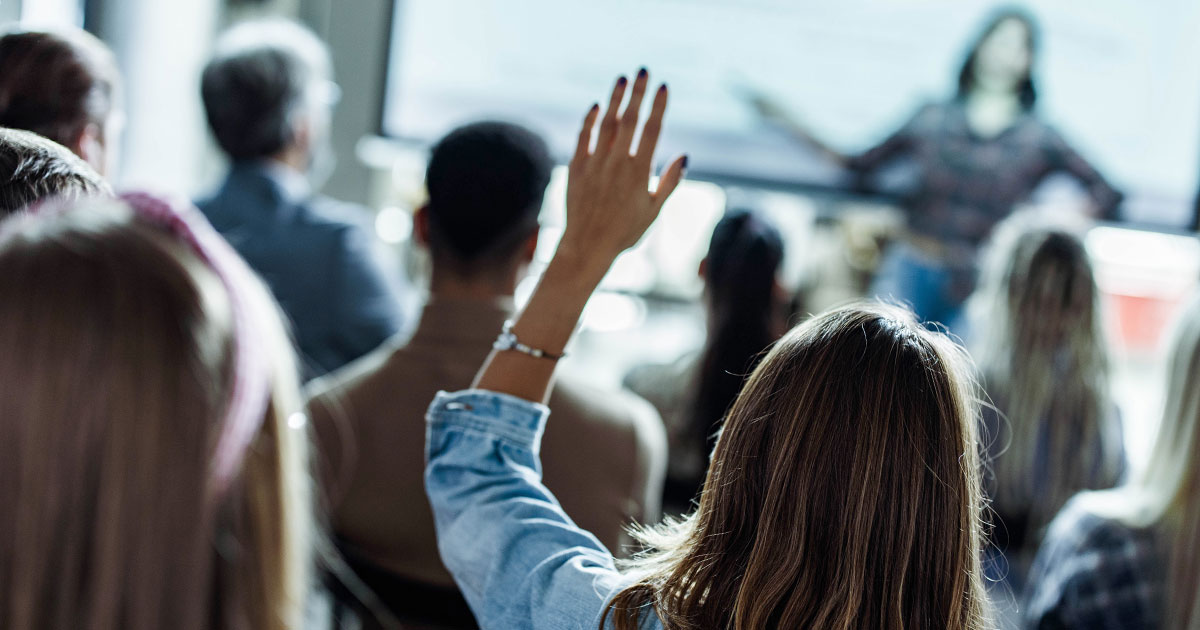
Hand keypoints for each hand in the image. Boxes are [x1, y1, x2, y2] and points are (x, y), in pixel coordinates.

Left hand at [560, 69, 686, 269]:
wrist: (586, 248)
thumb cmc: (625, 233)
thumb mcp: (654, 211)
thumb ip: (669, 182)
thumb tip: (684, 156)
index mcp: (639, 173)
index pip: (652, 131)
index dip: (658, 107)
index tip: (664, 87)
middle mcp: (617, 164)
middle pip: (629, 120)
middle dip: (638, 93)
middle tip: (644, 70)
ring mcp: (594, 164)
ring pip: (605, 124)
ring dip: (614, 99)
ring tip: (622, 79)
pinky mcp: (575, 168)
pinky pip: (583, 138)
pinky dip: (589, 120)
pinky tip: (595, 106)